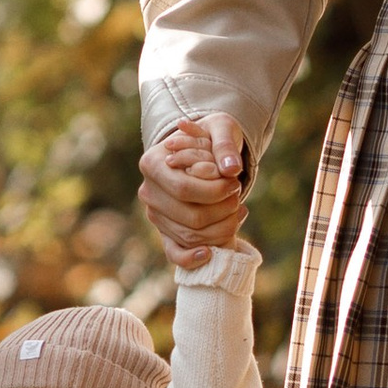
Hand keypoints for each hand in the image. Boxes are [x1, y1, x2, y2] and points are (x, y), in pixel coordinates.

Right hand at [140, 116, 248, 267]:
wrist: (200, 150)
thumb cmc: (209, 137)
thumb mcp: (219, 129)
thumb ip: (225, 145)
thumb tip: (232, 169)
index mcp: (152, 163)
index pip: (185, 189)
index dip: (215, 192)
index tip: (235, 183)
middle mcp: (148, 192)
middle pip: (189, 217)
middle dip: (222, 211)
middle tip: (238, 197)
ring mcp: (155, 215)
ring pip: (189, 236)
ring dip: (221, 229)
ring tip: (239, 212)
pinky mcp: (164, 231)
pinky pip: (174, 253)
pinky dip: (192, 258)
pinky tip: (211, 253)